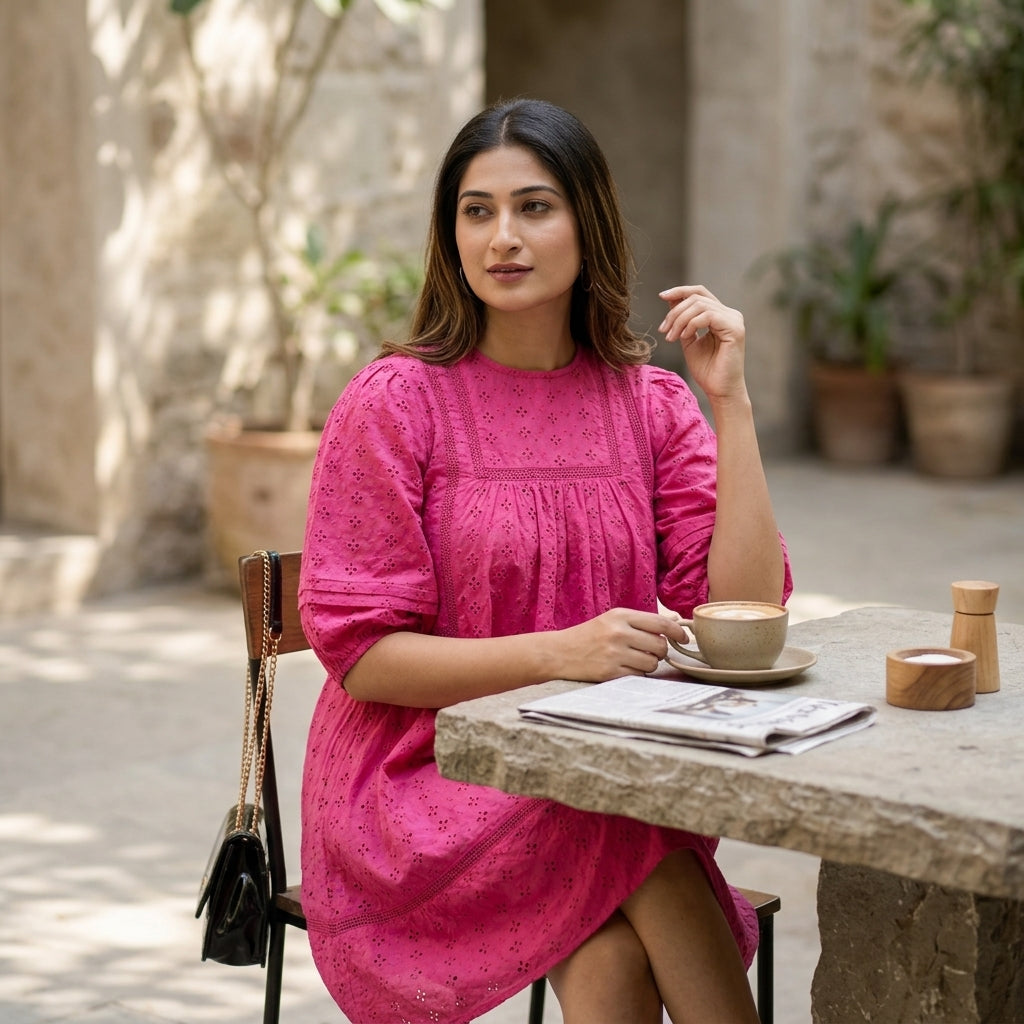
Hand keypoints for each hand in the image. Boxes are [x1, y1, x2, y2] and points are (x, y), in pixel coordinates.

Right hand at [553, 608, 689, 681]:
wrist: (559, 652)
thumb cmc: (588, 636)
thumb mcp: (612, 620)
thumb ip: (642, 621)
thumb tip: (674, 621)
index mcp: (620, 616)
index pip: (660, 623)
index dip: (677, 631)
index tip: (684, 637)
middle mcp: (618, 633)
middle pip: (660, 645)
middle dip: (661, 651)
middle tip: (651, 652)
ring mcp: (614, 654)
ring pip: (652, 664)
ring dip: (649, 665)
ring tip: (634, 660)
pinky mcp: (610, 673)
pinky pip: (638, 676)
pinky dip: (636, 674)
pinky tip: (624, 668)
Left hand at [657, 285, 747, 400]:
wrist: (719, 391)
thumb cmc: (706, 370)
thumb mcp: (688, 339)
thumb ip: (682, 320)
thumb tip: (671, 299)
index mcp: (720, 315)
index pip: (700, 292)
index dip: (680, 291)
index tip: (662, 296)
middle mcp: (730, 314)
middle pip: (697, 298)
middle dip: (675, 312)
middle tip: (663, 330)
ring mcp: (734, 320)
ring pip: (700, 305)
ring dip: (679, 320)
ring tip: (670, 338)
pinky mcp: (735, 329)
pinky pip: (708, 316)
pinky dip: (691, 324)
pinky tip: (683, 337)